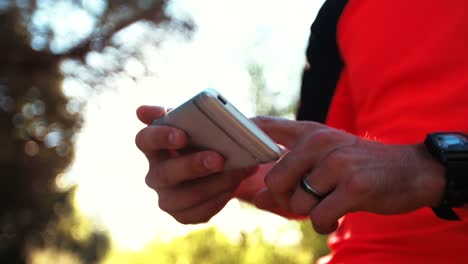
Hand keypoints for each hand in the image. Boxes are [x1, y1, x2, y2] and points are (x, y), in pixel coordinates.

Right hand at [135, 105, 257, 223]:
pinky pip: (200, 212)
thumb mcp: (200, 120)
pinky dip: (220, 198)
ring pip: (185, 197)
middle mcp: (155, 173)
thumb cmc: (208, 138)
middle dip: (193, 165)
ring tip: (238, 172)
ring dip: (214, 184)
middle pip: (165, 173)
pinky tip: (235, 185)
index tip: (182, 135)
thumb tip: (148, 111)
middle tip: (219, 158)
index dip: (160, 137)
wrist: (227, 164)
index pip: (144, 140)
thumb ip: (184, 111)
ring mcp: (166, 197)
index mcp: (154, 146)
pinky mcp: (182, 214)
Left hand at [252, 116, 445, 233]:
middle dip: (285, 199)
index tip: (230, 150)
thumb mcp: (323, 162)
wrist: (410, 170)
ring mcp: (337, 163)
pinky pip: (319, 216)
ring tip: (327, 204)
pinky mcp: (353, 186)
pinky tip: (335, 217)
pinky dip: (324, 223)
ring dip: (310, 212)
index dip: (241, 136)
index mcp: (310, 132)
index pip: (264, 126)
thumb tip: (257, 199)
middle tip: (305, 199)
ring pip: (298, 201)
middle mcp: (320, 142)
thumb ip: (289, 176)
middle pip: (275, 180)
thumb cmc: (359, 167)